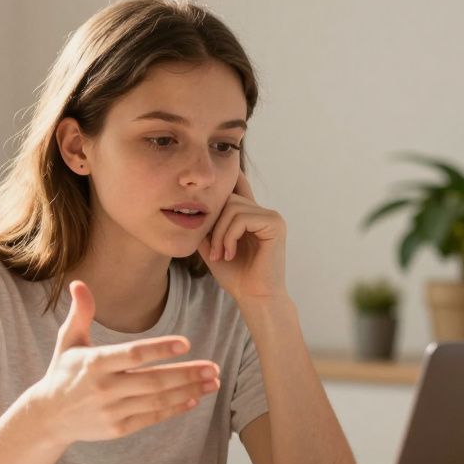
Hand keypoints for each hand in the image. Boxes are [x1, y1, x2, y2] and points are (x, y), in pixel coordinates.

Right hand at [27, 281, 219, 444]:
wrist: (48, 417)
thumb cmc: (63, 372)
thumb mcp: (68, 341)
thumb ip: (80, 313)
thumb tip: (79, 283)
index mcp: (94, 363)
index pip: (133, 355)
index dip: (160, 349)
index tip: (186, 344)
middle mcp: (105, 388)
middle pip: (153, 380)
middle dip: (186, 374)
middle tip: (213, 367)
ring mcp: (112, 410)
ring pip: (157, 401)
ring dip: (189, 391)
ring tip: (213, 382)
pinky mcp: (117, 429)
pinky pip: (151, 418)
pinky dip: (174, 409)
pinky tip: (194, 399)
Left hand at [199, 172, 287, 303]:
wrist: (254, 297)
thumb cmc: (235, 276)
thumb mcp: (212, 246)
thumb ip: (205, 225)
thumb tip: (189, 205)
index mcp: (250, 214)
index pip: (237, 185)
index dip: (227, 176)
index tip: (216, 166)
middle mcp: (262, 211)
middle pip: (228, 197)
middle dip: (214, 224)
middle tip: (213, 251)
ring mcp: (271, 216)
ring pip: (233, 207)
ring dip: (220, 234)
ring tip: (220, 255)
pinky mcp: (275, 223)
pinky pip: (242, 217)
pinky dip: (229, 236)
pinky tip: (229, 253)